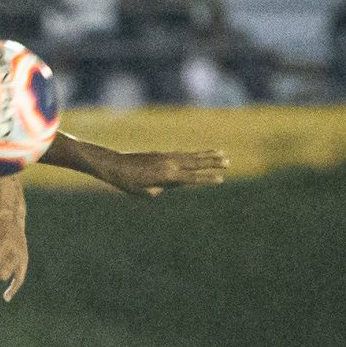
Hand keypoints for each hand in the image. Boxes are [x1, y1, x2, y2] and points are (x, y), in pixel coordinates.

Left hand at [99, 148, 228, 198]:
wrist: (116, 165)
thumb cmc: (129, 183)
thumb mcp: (145, 193)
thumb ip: (162, 190)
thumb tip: (171, 185)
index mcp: (167, 176)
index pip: (192, 178)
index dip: (207, 179)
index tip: (221, 179)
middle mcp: (169, 164)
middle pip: (196, 163)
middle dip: (213, 163)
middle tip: (229, 162)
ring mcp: (166, 157)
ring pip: (191, 156)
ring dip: (207, 155)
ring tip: (222, 153)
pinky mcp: (163, 154)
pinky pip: (183, 154)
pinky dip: (194, 154)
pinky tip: (202, 155)